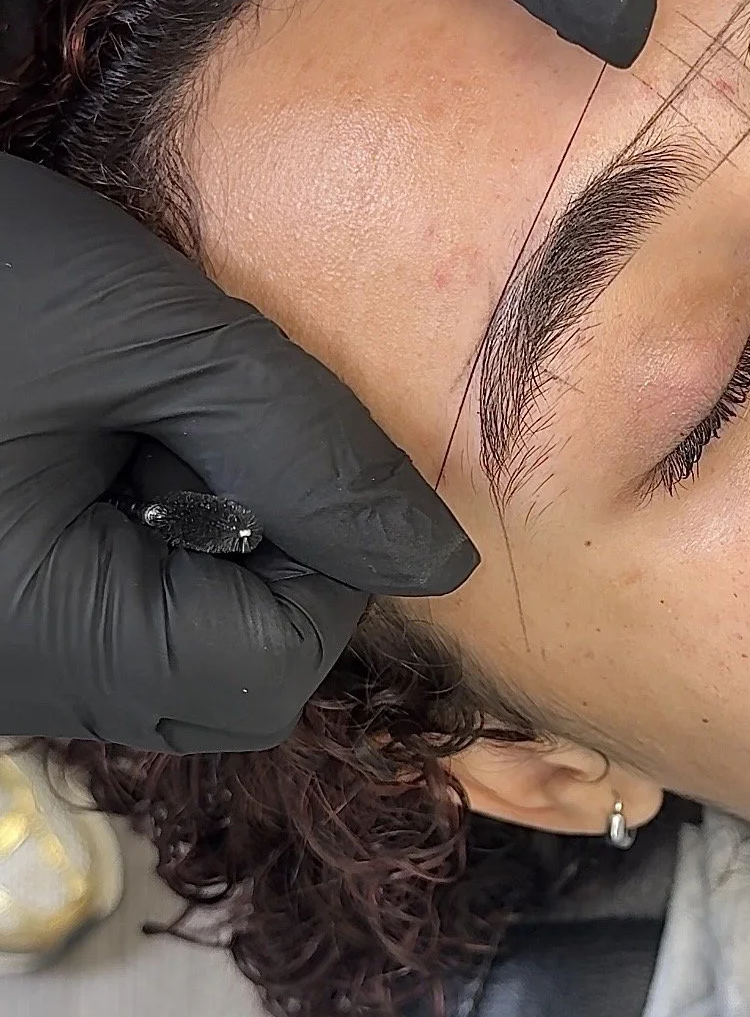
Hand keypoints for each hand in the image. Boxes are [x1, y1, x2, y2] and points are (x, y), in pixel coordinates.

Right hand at [0, 156, 474, 751]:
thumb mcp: (144, 331)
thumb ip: (306, 449)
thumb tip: (440, 562)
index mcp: (40, 638)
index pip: (274, 667)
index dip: (320, 554)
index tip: (270, 437)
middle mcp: (7, 684)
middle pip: (223, 685)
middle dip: (259, 561)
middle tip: (191, 427)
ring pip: (164, 657)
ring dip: (193, 548)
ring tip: (120, 426)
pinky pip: (96, 621)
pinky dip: (127, 543)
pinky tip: (80, 447)